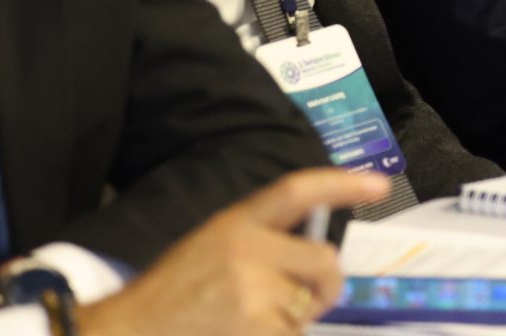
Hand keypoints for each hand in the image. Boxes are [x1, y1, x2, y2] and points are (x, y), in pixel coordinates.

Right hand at [83, 168, 386, 335]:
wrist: (127, 332)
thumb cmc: (167, 298)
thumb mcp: (208, 250)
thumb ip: (257, 247)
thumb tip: (316, 264)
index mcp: (234, 223)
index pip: (296, 192)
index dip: (341, 185)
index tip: (378, 185)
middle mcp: (247, 248)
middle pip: (323, 262)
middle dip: (325, 287)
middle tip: (307, 303)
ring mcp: (250, 290)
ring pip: (307, 309)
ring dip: (290, 324)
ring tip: (246, 325)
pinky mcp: (254, 327)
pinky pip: (291, 335)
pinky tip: (245, 335)